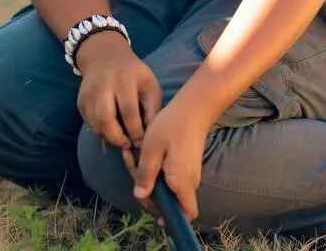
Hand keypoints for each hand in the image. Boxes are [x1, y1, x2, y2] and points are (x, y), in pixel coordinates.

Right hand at [75, 32, 162, 152]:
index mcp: (124, 80)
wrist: (104, 55)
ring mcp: (89, 93)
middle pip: (106, 119)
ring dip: (108, 137)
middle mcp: (103, 86)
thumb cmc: (133, 73)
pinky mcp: (80, 100)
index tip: (141, 142)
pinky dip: (99, 131)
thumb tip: (150, 134)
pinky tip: (110, 130)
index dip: (135, 131)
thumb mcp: (149, 83)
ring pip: (95, 124)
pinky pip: (88, 123)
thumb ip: (153, 107)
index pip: (128, 111)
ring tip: (120, 139)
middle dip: (117, 138)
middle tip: (127, 146)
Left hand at [126, 95, 213, 221]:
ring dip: (148, 176)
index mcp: (181, 182)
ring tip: (133, 153)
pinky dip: (155, 168)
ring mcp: (189, 173)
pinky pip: (170, 175)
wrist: (193, 107)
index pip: (185, 214)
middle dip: (147, 189)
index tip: (150, 204)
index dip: (170, 217)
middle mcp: (189, 182)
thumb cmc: (172, 126)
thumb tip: (140, 195)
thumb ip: (145, 174)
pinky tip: (143, 151)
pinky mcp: (186, 164)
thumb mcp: (151, 149)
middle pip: (169, 201)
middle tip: (131, 163)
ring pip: (167, 187)